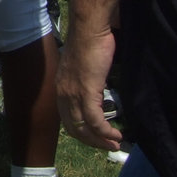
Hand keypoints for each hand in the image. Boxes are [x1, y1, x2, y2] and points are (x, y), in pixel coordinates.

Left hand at [57, 29, 122, 150]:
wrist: (89, 30)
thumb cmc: (89, 44)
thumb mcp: (82, 67)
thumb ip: (84, 81)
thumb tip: (95, 89)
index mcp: (60, 87)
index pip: (67, 119)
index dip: (82, 132)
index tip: (97, 137)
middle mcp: (62, 93)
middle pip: (73, 128)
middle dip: (92, 141)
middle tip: (108, 146)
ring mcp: (73, 93)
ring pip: (84, 128)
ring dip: (100, 141)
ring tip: (115, 144)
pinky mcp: (86, 92)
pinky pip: (95, 121)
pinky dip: (106, 132)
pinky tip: (116, 135)